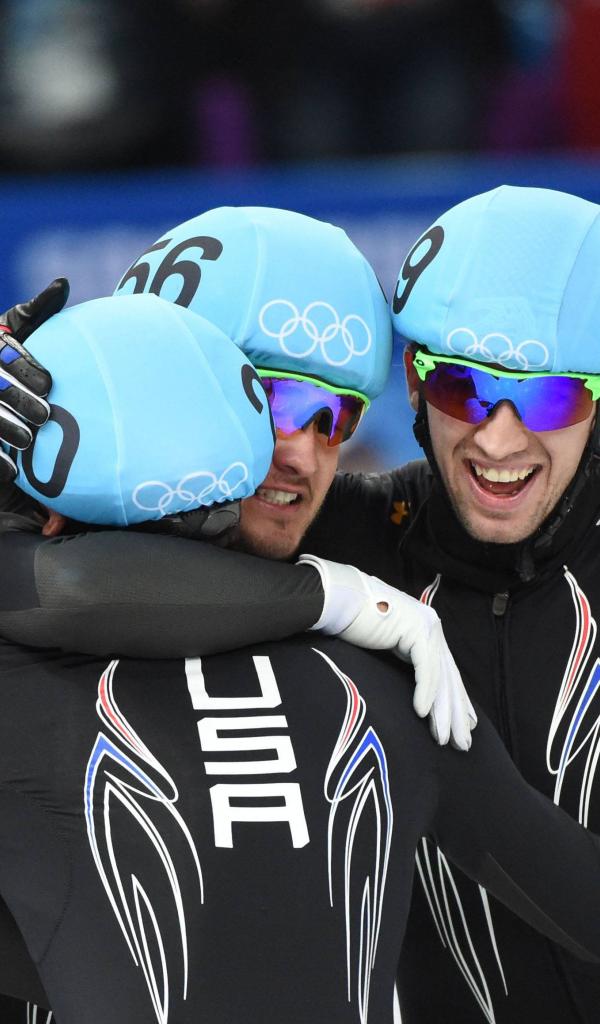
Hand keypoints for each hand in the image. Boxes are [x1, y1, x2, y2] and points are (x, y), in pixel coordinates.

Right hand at [0, 278, 68, 480]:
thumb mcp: (16, 329)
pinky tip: (11, 471)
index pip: (5, 354)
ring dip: (4, 428)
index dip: (25, 368)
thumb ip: (36, 312)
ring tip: (28, 442)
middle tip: (45, 415)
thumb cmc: (7, 357)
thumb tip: (62, 284)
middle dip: (18, 400)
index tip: (49, 384)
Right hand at [298, 554, 476, 750]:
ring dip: (441, 710)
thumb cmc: (352, 625)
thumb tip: (413, 692)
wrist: (336, 600)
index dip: (455, 701)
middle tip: (462, 743)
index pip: (445, 670)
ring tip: (443, 737)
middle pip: (448, 676)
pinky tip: (421, 713)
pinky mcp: (415, 628)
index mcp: (424, 629)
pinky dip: (425, 693)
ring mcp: (425, 625)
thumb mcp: (385, 646)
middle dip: (455, 713)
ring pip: (440, 676)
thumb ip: (402, 661)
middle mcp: (430, 625)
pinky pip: (425, 668)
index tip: (462, 727)